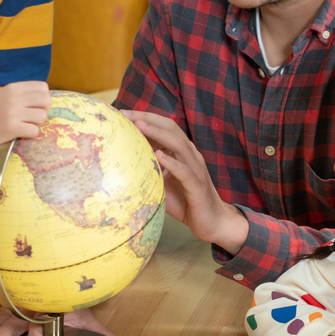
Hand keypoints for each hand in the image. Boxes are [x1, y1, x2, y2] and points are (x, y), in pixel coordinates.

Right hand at [0, 81, 50, 160]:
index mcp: (13, 88)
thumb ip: (22, 95)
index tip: (35, 107)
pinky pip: (34, 131)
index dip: (43, 99)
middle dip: (44, 111)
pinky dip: (31, 134)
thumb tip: (45, 98)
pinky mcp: (11, 128)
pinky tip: (21, 134)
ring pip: (42, 116)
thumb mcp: (4, 96)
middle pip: (46, 100)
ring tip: (26, 126)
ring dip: (37, 124)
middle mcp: (14, 97)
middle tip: (33, 119)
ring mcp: (12, 112)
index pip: (43, 87)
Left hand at [123, 110, 248, 252]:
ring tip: (139, 126)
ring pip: (178, 145)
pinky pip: (185, 171)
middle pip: (171, 129)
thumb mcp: (162, 181)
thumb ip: (150, 168)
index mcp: (182, 152)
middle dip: (147, 119)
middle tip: (126, 114)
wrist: (212, 222)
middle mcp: (190, 155)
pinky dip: (172, 162)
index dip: (145, 118)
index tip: (122, 113)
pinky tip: (158, 156)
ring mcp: (196, 169)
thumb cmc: (185, 201)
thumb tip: (124, 160)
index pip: (164, 127)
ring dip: (158, 134)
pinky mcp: (198, 186)